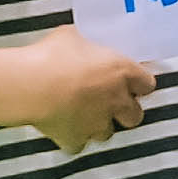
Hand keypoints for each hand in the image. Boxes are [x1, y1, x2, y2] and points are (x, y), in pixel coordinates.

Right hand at [13, 32, 158, 153]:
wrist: (30, 86)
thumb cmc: (52, 56)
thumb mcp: (73, 35)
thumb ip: (88, 43)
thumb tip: (85, 42)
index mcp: (122, 72)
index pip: (147, 84)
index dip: (138, 83)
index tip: (130, 80)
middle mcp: (116, 101)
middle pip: (135, 115)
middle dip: (125, 110)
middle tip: (110, 100)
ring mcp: (97, 124)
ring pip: (107, 132)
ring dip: (99, 124)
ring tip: (83, 112)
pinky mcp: (76, 139)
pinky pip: (79, 143)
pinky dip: (73, 137)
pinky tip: (64, 125)